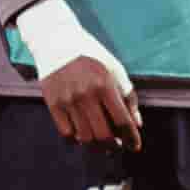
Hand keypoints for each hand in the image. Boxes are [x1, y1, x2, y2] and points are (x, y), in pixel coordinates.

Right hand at [15, 0, 141, 150]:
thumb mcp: (116, 69)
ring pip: (84, 138)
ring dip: (97, 146)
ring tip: (103, 144)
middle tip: (118, 147)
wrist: (57, 42)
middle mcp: (86, 95)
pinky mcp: (52, 104)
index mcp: (105, 85)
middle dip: (114, 146)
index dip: (131, 137)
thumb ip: (128, 96)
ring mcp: (67, 101)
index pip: (122, 120)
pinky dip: (77, 140)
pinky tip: (83, 136)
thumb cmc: (92, 56)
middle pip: (103, 134)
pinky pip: (65, 133)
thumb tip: (137, 123)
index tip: (135, 146)